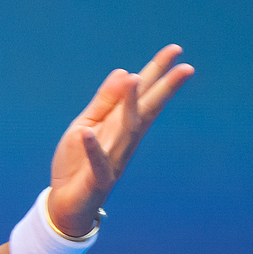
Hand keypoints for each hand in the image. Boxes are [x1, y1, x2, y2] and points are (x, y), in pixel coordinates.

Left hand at [47, 45, 194, 235]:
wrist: (66, 203)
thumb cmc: (77, 162)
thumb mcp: (87, 124)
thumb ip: (104, 102)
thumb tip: (124, 72)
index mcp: (121, 125)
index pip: (143, 95)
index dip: (157, 72)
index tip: (175, 51)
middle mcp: (124, 141)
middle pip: (147, 111)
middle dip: (164, 89)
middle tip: (186, 67)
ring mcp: (113, 160)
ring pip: (125, 132)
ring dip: (130, 106)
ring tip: (134, 79)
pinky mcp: (97, 180)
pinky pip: (96, 163)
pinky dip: (93, 149)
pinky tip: (88, 133)